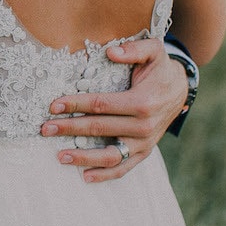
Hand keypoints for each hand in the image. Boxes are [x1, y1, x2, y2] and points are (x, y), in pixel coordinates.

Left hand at [39, 38, 188, 182]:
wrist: (180, 90)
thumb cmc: (160, 68)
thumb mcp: (153, 50)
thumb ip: (133, 49)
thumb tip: (110, 52)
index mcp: (142, 102)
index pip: (101, 105)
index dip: (76, 105)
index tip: (54, 106)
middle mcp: (144, 126)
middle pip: (99, 129)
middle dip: (70, 128)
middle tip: (45, 129)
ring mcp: (145, 142)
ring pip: (111, 155)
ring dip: (83, 157)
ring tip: (59, 157)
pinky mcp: (145, 152)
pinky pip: (124, 168)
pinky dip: (105, 175)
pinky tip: (85, 176)